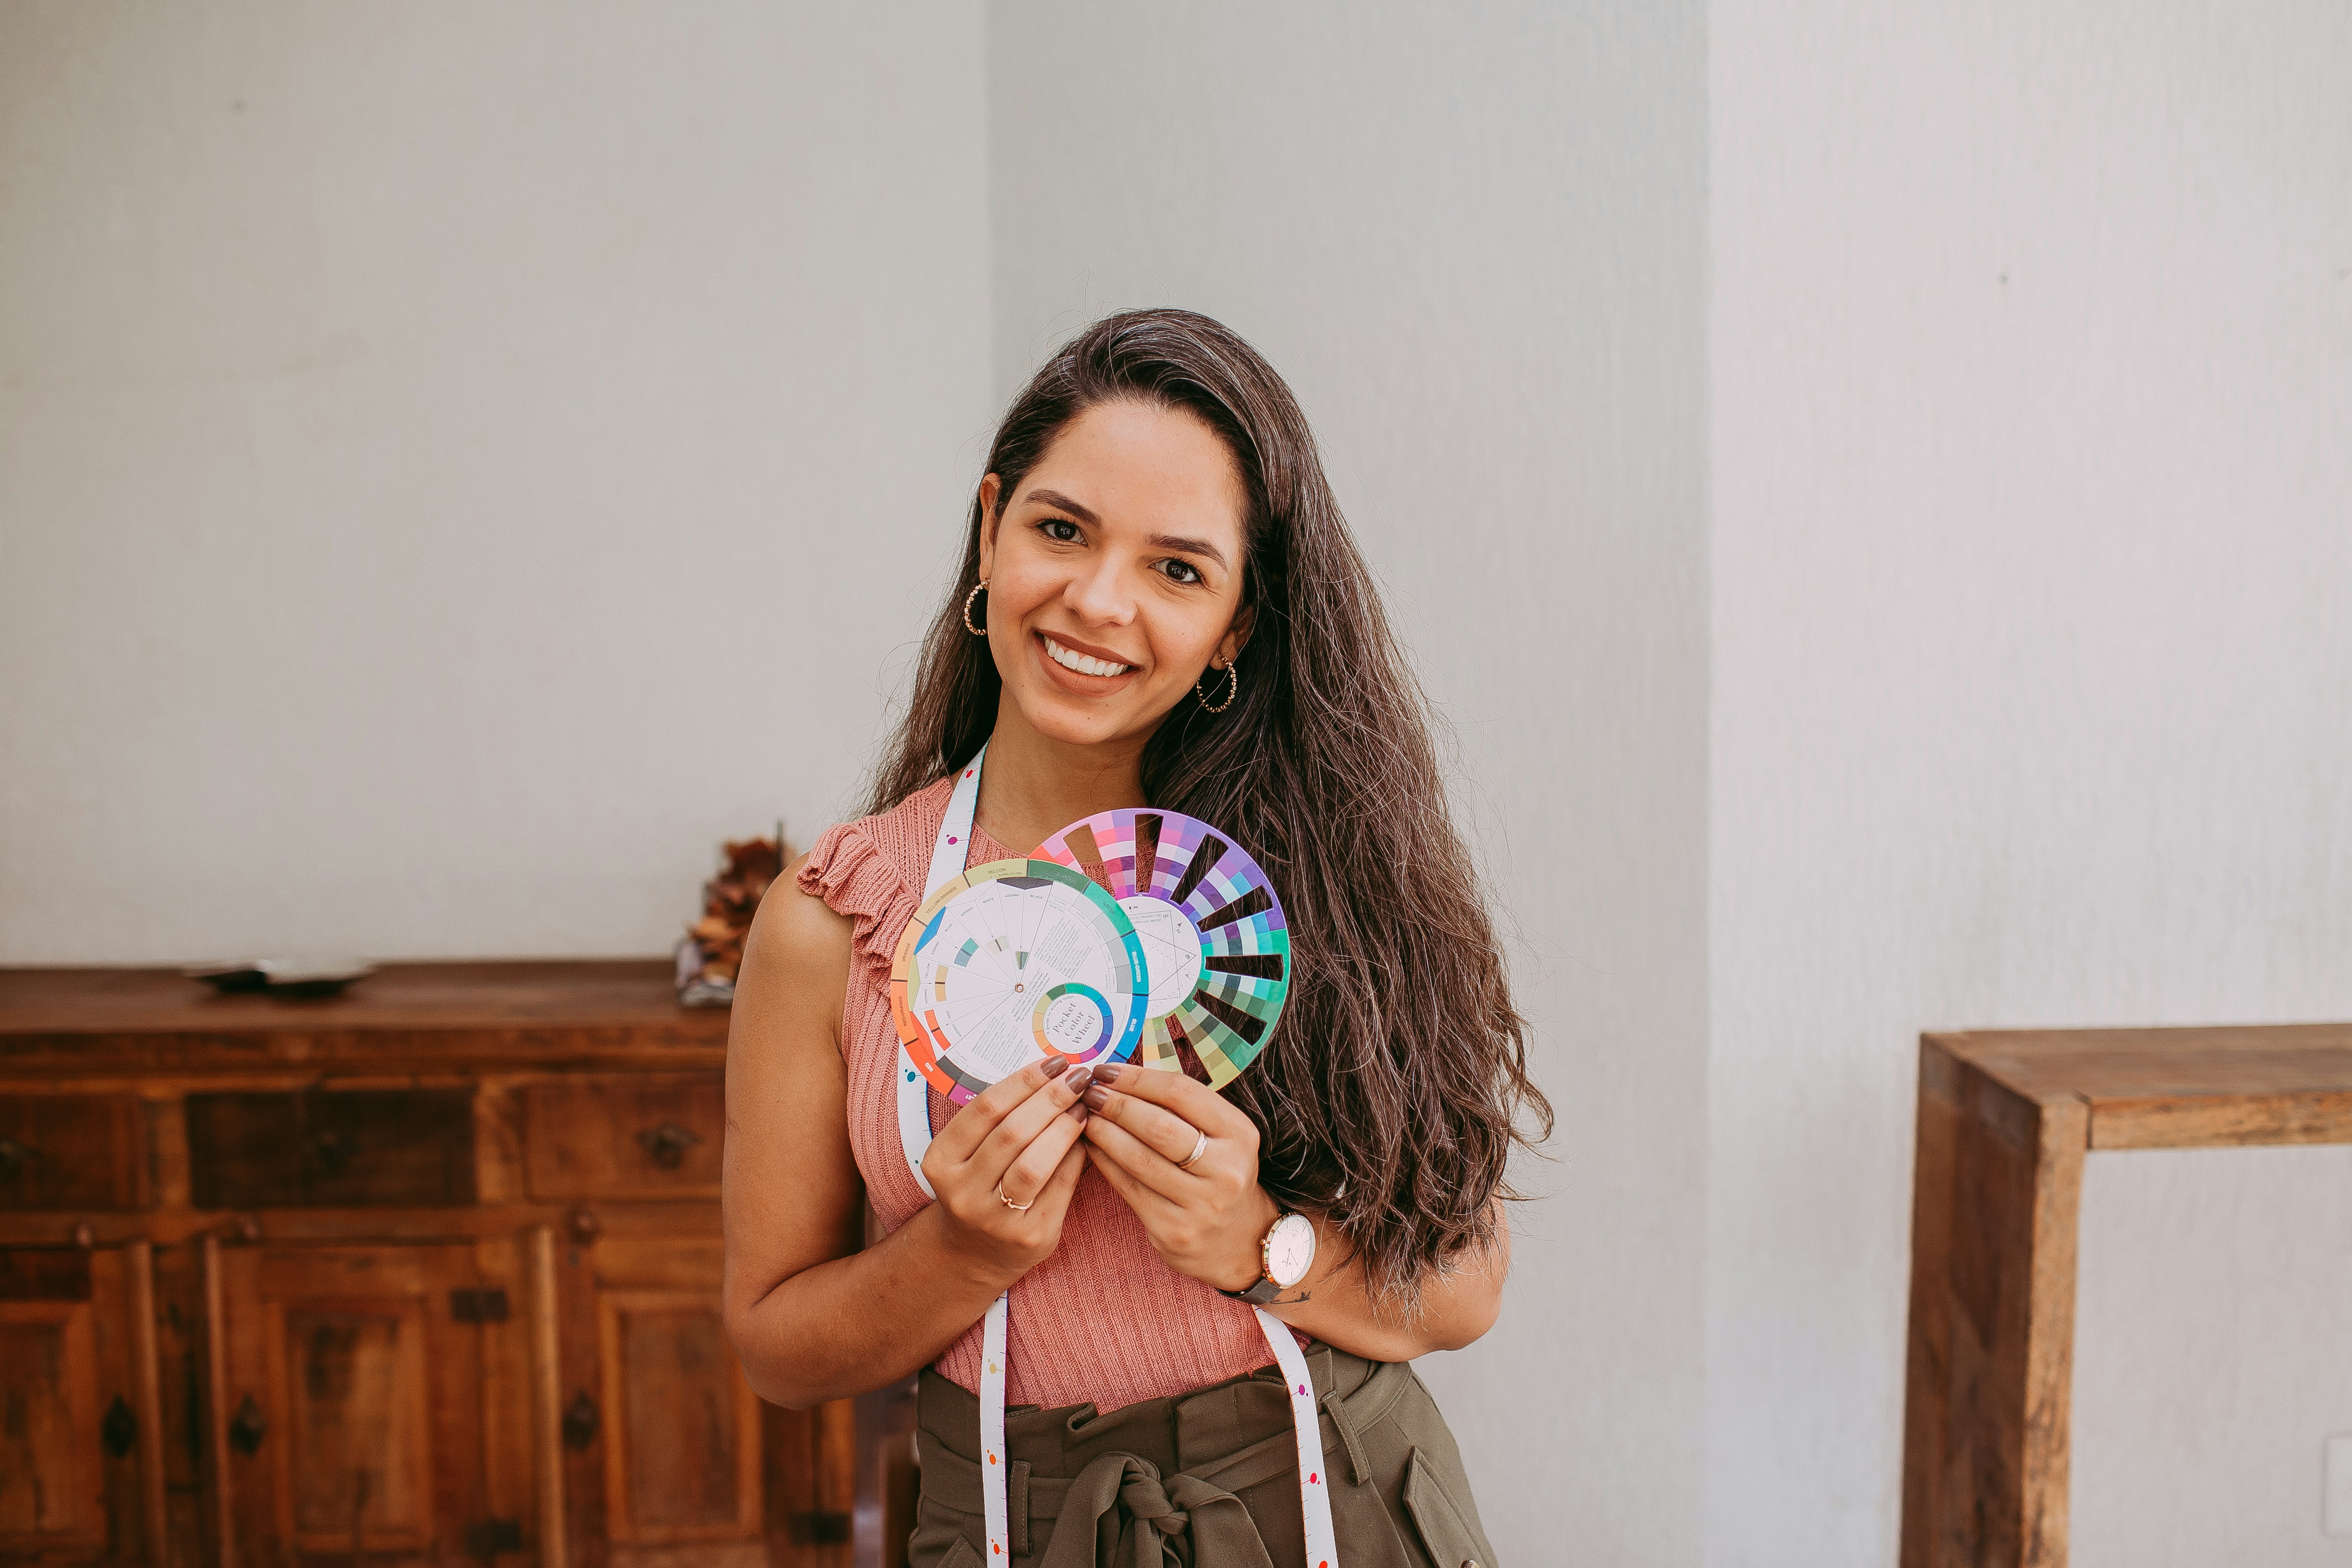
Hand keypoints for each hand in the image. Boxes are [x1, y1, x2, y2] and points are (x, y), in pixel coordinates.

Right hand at [920, 1058, 1094, 1280]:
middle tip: (1078, 1077)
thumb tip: (1053, 1072)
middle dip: (1051, 1098)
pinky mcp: (1030, 1237)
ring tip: (1085, 1105)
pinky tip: (1087, 1137)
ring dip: (1065, 1127)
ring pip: (1035, 1163)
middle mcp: (962, 1192)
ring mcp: (995, 1219)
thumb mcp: (969, 1153)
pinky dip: (1076, 1157)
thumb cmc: (979, 1184)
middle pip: (1012, 1133)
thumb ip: (1000, 1118)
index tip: (1055, 1061)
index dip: (1025, 1080)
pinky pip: (1060, 1187)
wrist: (973, 1252)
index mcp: (941, 1161)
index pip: (985, 1109)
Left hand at [1081, 1062, 1279, 1292]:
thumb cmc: (1218, 1173)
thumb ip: (1183, 1108)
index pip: (1181, 1093)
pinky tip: (1090, 1146)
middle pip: (1158, 1125)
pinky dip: (1104, 1163)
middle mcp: (1225, 1170)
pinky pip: (1129, 1188)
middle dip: (1116, 1104)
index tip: (1106, 1070)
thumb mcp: (1221, 1136)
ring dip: (1104, 1132)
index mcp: (1239, 1134)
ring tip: (1084, 1116)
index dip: (1137, 1078)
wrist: (1239, 1240)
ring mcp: (1200, 1204)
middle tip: (1088, 1092)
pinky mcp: (1173, 1230)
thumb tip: (1122, 1077)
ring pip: (1139, 1158)